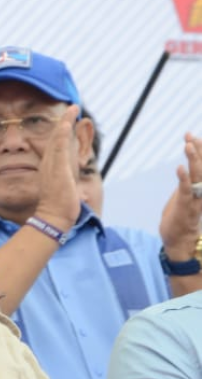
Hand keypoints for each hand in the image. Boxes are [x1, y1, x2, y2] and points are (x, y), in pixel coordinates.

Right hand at [33, 105, 81, 230]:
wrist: (53, 216)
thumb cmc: (59, 207)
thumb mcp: (66, 190)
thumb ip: (69, 183)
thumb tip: (81, 190)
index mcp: (52, 167)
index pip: (57, 145)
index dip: (62, 131)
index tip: (69, 120)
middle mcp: (50, 163)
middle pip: (56, 137)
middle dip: (65, 121)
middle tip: (73, 107)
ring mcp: (53, 164)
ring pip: (58, 138)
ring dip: (65, 121)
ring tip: (73, 108)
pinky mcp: (57, 167)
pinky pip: (58, 146)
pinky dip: (62, 133)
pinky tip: (66, 122)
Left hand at [159, 133, 201, 259]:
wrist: (179, 243)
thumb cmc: (179, 220)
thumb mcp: (182, 199)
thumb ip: (184, 185)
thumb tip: (184, 170)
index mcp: (200, 189)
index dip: (200, 152)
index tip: (192, 136)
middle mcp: (201, 193)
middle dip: (198, 150)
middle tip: (189, 135)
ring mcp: (195, 200)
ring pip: (197, 176)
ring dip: (193, 160)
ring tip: (188, 145)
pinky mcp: (185, 208)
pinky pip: (185, 191)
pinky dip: (183, 179)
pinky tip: (180, 168)